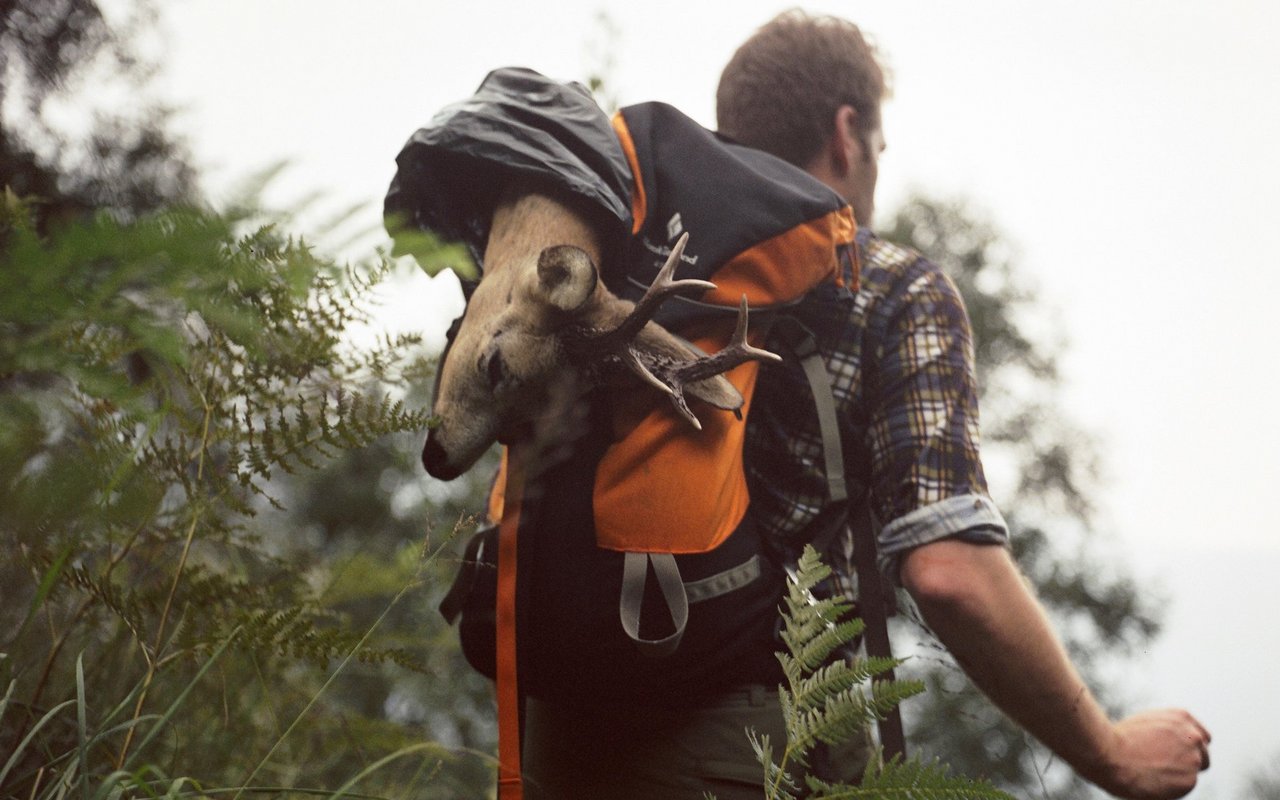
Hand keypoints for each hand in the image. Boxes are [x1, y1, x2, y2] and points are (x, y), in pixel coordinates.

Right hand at [1089, 709, 1210, 798]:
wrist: (1109, 753)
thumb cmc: (1118, 739)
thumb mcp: (1145, 722)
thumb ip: (1166, 730)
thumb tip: (1171, 744)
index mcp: (1182, 717)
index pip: (1202, 737)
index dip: (1191, 748)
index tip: (1182, 755)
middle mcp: (1193, 736)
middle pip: (1204, 756)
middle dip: (1188, 763)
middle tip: (1166, 768)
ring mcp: (1194, 758)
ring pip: (1192, 773)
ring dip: (1178, 775)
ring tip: (1152, 773)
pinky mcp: (1190, 780)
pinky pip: (1183, 786)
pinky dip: (1171, 787)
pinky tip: (1152, 780)